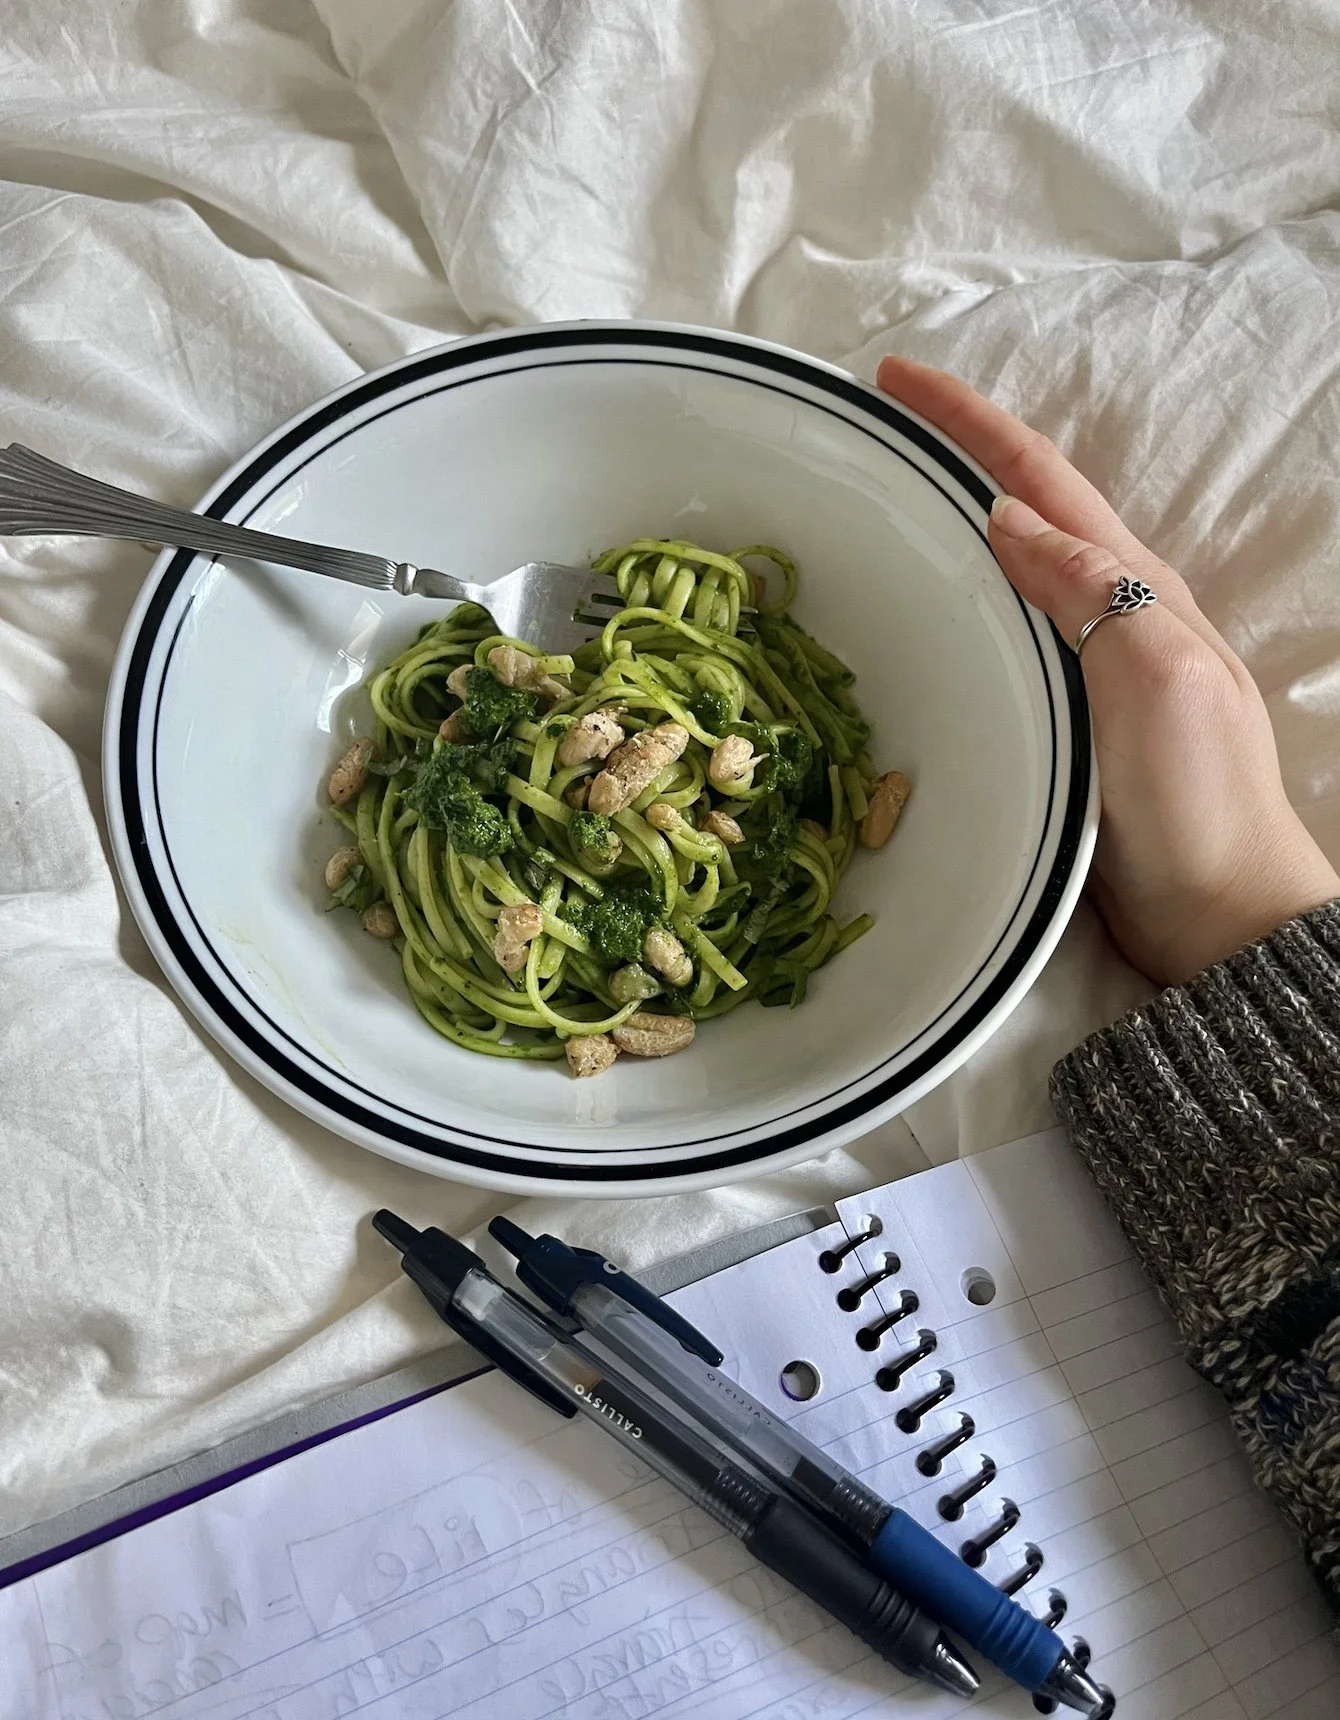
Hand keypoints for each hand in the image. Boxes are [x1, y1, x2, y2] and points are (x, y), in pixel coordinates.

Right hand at [877, 356, 1339, 987]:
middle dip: (956, 455)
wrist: (1219, 914)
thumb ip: (1092, 593)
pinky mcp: (1066, 725)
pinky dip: (961, 604)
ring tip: (882, 508)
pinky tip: (925, 619)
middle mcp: (1112, 615)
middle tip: (874, 433)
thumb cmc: (1196, 802)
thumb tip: (1010, 519)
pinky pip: (1004, 640)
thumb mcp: (1157, 679)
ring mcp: (1089, 670)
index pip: (1041, 480)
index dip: (970, 421)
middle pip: (1027, 509)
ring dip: (953, 525)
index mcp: (1135, 589)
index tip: (896, 379)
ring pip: (1012, 572)